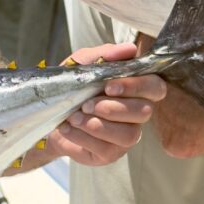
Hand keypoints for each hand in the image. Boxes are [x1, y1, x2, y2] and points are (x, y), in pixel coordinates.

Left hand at [46, 39, 165, 167]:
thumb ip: (105, 56)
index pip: (155, 88)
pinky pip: (106, 148)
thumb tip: (130, 49)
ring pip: (129, 134)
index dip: (137, 86)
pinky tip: (69, 128)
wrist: (48, 115)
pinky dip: (83, 136)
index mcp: (135, 90)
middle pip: (144, 112)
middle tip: (87, 104)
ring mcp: (126, 137)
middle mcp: (136, 114)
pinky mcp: (110, 154)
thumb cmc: (72, 89)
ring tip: (75, 117)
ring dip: (98, 125)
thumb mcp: (82, 65)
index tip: (109, 86)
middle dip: (114, 108)